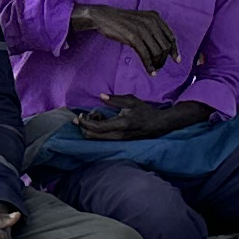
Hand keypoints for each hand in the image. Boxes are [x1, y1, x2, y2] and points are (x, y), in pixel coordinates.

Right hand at [75, 2, 176, 72]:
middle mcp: (151, 22)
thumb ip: (153, 29)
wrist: (105, 17)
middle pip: (165, 46)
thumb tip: (164, 47)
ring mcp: (142, 29)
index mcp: (155, 17)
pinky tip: (150, 72)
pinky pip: (145, 55)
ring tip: (154, 70)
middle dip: (164, 59)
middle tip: (159, 67)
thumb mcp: (142, 20)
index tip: (176, 60)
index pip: (171, 36)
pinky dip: (149, 65)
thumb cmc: (123, 21)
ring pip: (157, 52)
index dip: (174, 50)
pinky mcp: (133, 37)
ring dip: (157, 64)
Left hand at [76, 97, 207, 140]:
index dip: (85, 122)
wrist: (159, 125)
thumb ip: (116, 99)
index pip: (97, 127)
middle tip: (85, 114)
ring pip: (96, 139)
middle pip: (93, 136)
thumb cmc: (145, 111)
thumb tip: (100, 96)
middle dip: (84, 126)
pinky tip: (101, 120)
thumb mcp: (132, 101)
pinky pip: (102, 139)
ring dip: (90, 128)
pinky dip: (96, 130)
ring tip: (96, 115)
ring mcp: (118, 141)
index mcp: (121, 124)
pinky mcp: (118, 142)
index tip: (79, 115)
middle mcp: (118, 136)